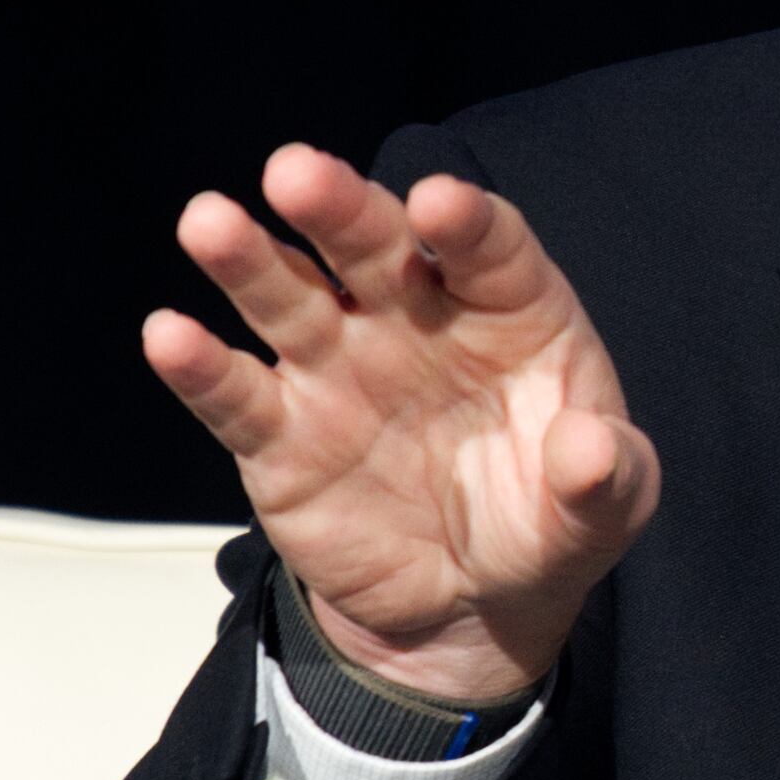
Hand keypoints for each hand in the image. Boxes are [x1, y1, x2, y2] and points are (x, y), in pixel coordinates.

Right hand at [141, 144, 658, 702]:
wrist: (469, 606)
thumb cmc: (544, 522)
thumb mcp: (605, 509)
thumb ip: (608, 476)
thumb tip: (592, 450)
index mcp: (506, 313)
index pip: (486, 248)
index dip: (463, 223)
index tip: (439, 205)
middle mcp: (414, 320)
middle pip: (373, 248)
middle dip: (339, 207)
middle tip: (298, 172)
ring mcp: (340, 370)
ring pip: (288, 297)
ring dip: (249, 259)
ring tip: (210, 222)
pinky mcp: (281, 436)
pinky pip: (238, 395)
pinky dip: (201, 367)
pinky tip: (171, 336)